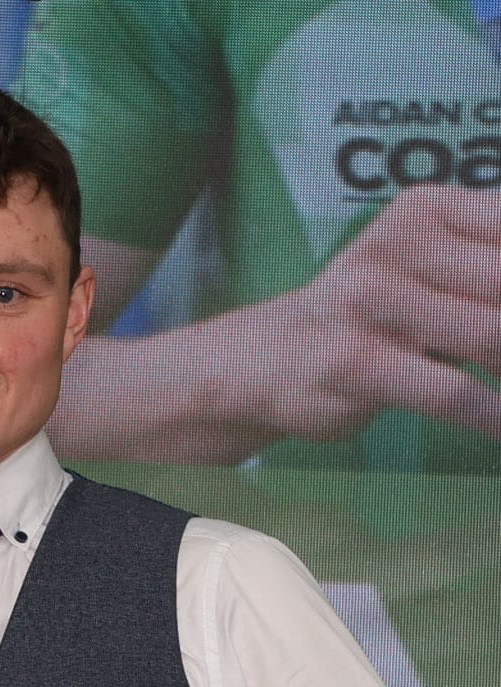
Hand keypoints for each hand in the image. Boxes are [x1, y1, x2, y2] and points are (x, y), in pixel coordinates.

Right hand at [51, 186, 500, 464]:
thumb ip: (485, 271)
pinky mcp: (356, 363)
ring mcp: (372, 301)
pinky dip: (491, 416)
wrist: (255, 362)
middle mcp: (398, 242)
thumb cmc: (356, 321)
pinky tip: (500, 430)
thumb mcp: (424, 272)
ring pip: (491, 335)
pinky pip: (450, 392)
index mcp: (426, 210)